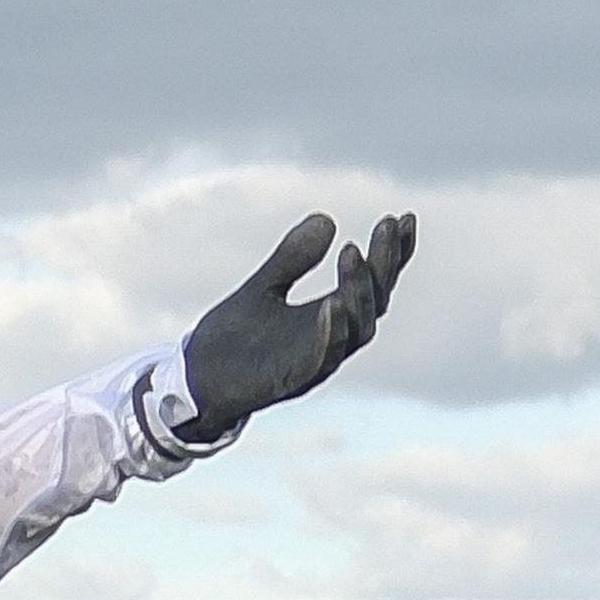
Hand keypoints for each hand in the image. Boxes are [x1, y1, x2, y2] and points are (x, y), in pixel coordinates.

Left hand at [178, 211, 414, 439]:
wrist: (196, 380)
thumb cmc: (233, 338)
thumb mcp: (262, 287)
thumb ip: (292, 259)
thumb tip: (326, 220)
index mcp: (331, 316)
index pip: (375, 283)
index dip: (394, 254)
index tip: (404, 218)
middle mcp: (333, 339)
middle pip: (376, 302)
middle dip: (383, 265)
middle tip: (387, 226)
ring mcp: (316, 362)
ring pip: (357, 331)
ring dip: (359, 291)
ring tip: (353, 253)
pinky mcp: (291, 381)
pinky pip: (321, 360)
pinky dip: (331, 333)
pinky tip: (331, 304)